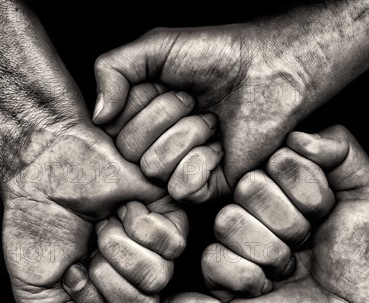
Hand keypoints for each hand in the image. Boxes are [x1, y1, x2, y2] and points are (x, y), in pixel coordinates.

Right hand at [1, 120, 169, 302]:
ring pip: (158, 277)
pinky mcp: (173, 222)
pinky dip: (138, 223)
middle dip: (106, 275)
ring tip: (104, 225)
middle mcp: (138, 284)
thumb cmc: (40, 228)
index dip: (90, 300)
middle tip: (89, 246)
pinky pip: (173, 244)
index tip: (71, 270)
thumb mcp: (35, 293)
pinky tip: (124, 209)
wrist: (48, 165)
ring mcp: (157, 254)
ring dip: (119, 246)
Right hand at [93, 1, 368, 201]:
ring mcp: (180, 172)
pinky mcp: (207, 189)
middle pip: (131, 152)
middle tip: (197, 103)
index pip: (112, 131)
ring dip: (189, 135)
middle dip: (167, 117)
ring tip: (213, 122)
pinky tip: (221, 147)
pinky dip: (202, 161)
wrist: (269, 72)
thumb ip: (113, 69)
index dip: (142, 104)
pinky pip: (183, 189)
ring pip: (155, 169)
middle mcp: (154, 150)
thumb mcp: (156, 48)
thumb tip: (99, 116)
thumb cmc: (216, 57)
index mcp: (138, 121)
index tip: (174, 87)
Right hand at [203, 125, 368, 302]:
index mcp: (291, 187)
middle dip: (290, 222)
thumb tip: (297, 137)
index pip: (278, 159)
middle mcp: (260, 211)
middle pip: (249, 187)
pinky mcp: (221, 279)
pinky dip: (248, 277)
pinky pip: (213, 260)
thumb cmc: (368, 269)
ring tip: (290, 269)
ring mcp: (238, 244)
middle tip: (308, 245)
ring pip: (227, 221)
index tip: (327, 216)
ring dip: (270, 251)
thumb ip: (343, 153)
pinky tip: (268, 288)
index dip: (309, 190)